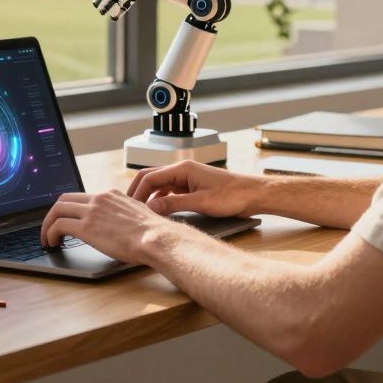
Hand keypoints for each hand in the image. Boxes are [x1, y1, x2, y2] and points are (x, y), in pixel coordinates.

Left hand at [39, 190, 169, 263]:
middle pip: (65, 199)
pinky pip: (58, 225)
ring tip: (47, 238)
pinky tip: (52, 243)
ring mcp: (92, 211)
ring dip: (48, 224)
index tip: (67, 219)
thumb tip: (119, 226)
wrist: (156, 238)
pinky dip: (50, 233)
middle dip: (54, 213)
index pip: (82, 196)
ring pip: (57, 209)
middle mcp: (99, 199)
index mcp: (111, 195)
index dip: (70, 208)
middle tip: (51, 227)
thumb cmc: (152, 233)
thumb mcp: (137, 216)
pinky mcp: (86, 227)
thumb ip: (123, 215)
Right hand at [127, 160, 262, 217]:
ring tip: (141, 214)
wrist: (253, 195)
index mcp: (182, 169)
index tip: (130, 209)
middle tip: (128, 210)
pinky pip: (170, 192)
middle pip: (151, 178)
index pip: (149, 177)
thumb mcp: (201, 202)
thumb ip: (174, 204)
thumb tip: (151, 209)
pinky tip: (159, 213)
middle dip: (138, 193)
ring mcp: (187, 179)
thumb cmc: (233, 195)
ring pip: (160, 186)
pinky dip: (161, 201)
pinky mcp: (193, 188)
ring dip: (149, 198)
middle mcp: (182, 171)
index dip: (136, 193)